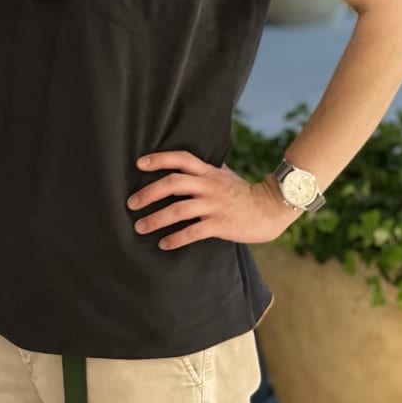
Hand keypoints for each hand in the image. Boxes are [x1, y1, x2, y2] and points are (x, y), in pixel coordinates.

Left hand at [127, 150, 300, 250]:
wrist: (270, 208)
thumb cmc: (242, 192)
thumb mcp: (223, 174)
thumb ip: (204, 170)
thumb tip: (183, 164)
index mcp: (208, 172)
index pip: (180, 159)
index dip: (159, 159)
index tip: (139, 163)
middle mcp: (208, 185)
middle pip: (173, 183)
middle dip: (148, 192)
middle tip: (131, 203)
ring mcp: (213, 205)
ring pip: (178, 209)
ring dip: (156, 219)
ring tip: (140, 227)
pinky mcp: (219, 224)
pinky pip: (192, 231)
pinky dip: (175, 238)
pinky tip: (163, 244)